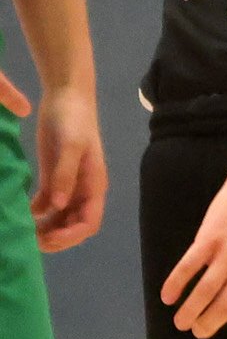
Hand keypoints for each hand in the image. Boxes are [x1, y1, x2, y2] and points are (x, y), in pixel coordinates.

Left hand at [28, 89, 101, 252]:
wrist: (67, 98)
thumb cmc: (73, 121)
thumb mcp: (69, 146)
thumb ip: (64, 175)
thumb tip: (58, 206)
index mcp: (94, 186)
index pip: (89, 222)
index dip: (71, 235)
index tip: (48, 239)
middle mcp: (82, 191)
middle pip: (74, 225)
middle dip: (56, 237)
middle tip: (31, 240)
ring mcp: (67, 185)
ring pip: (59, 218)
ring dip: (45, 228)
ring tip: (24, 231)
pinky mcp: (53, 177)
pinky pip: (46, 204)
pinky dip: (36, 214)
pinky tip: (20, 214)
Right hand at [159, 156, 226, 336]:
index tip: (221, 318)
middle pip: (225, 307)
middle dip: (208, 325)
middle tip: (195, 331)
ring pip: (205, 291)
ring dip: (189, 312)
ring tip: (179, 323)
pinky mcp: (209, 238)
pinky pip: (188, 267)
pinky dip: (175, 284)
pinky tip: (167, 297)